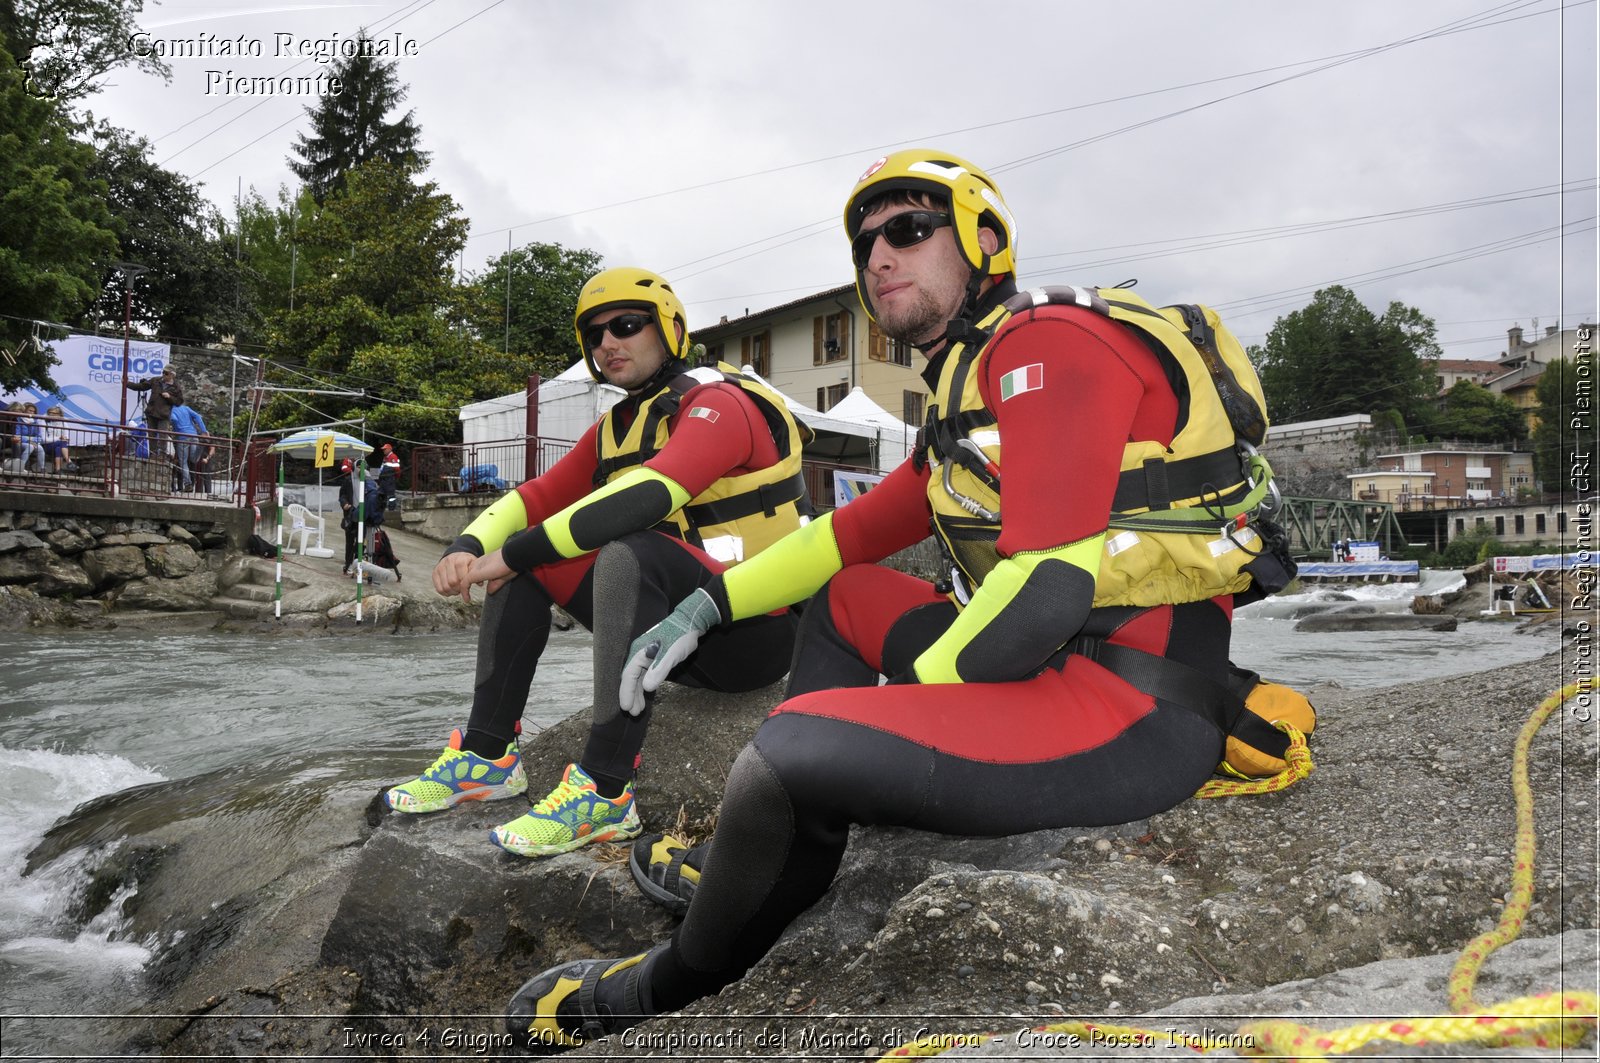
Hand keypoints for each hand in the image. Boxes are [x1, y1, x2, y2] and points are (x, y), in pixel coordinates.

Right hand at [432, 551, 478, 599]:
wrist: (456, 555)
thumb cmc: (467, 562)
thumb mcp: (474, 564)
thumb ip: (477, 574)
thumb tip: (480, 584)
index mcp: (460, 559)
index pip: (461, 577)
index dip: (464, 585)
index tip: (467, 587)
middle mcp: (448, 562)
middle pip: (452, 583)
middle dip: (458, 589)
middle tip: (462, 590)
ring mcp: (440, 567)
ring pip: (445, 587)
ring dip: (452, 592)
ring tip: (456, 590)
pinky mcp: (435, 572)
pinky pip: (438, 588)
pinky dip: (444, 592)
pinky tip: (450, 590)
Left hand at [464, 549, 514, 597]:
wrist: (511, 557)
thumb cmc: (510, 564)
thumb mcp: (502, 577)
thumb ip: (494, 584)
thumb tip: (489, 591)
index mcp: (483, 563)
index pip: (472, 570)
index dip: (471, 579)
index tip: (474, 587)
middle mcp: (477, 564)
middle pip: (463, 574)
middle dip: (462, 584)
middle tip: (464, 594)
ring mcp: (474, 568)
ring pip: (460, 579)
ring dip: (461, 590)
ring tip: (465, 598)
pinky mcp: (474, 574)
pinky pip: (464, 584)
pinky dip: (464, 592)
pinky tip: (467, 599)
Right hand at [619, 588, 720, 715]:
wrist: (691, 623)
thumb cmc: (680, 636)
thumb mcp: (671, 654)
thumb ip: (659, 670)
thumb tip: (646, 688)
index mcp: (639, 651)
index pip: (629, 675)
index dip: (626, 692)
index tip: (626, 707)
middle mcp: (639, 654)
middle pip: (631, 679)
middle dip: (631, 696)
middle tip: (634, 713)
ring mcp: (646, 657)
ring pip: (638, 679)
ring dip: (637, 694)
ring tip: (639, 710)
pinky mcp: (654, 659)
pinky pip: (645, 676)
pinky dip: (645, 687)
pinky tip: (646, 696)